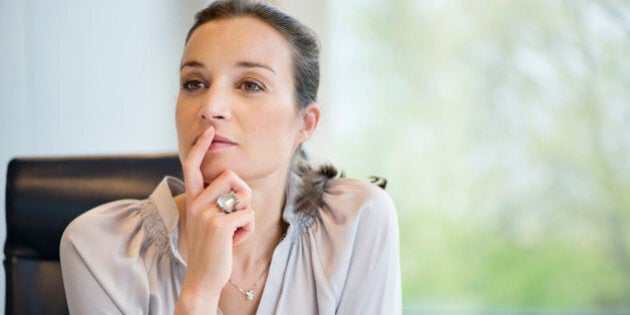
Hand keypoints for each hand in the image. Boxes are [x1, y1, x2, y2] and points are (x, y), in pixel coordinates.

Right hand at [176, 126, 254, 309]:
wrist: (203, 277)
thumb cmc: (212, 247)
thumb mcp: (207, 219)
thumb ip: (214, 200)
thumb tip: (232, 180)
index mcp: (192, 199)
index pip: (192, 165)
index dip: (200, 147)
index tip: (209, 131)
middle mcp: (196, 202)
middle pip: (230, 176)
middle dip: (243, 193)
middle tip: (236, 214)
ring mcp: (206, 213)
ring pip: (243, 196)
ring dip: (246, 214)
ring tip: (234, 230)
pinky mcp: (219, 225)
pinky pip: (248, 214)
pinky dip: (248, 228)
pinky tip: (235, 240)